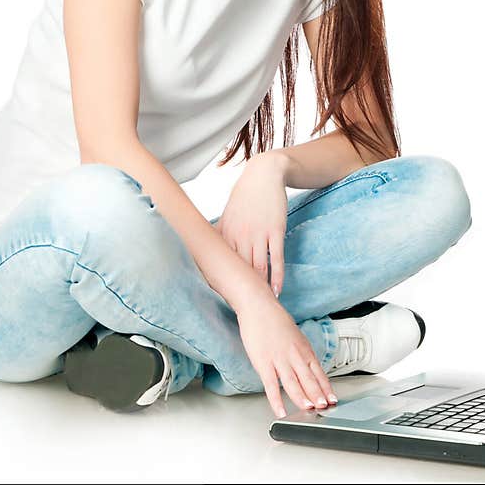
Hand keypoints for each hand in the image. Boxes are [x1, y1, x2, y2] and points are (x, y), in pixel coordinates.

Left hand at [215, 152, 288, 297]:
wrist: (265, 174)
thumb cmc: (245, 195)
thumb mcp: (227, 214)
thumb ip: (219, 233)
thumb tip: (207, 248)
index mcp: (224, 233)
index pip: (221, 265)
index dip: (221, 284)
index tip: (222, 302)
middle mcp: (239, 235)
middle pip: (239, 270)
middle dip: (239, 291)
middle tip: (241, 311)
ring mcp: (258, 233)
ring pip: (258, 267)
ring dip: (259, 288)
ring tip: (260, 306)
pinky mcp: (275, 230)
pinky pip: (276, 258)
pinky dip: (277, 276)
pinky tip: (277, 290)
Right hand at [236, 291, 337, 416]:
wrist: (258, 306)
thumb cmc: (275, 320)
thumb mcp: (295, 335)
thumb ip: (301, 352)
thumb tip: (309, 367)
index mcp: (303, 348)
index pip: (318, 372)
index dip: (326, 387)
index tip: (333, 399)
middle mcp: (294, 355)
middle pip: (308, 379)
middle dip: (318, 395)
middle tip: (325, 408)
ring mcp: (279, 359)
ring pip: (293, 383)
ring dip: (302, 398)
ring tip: (309, 409)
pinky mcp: (263, 363)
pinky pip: (271, 385)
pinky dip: (276, 401)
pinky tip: (280, 411)